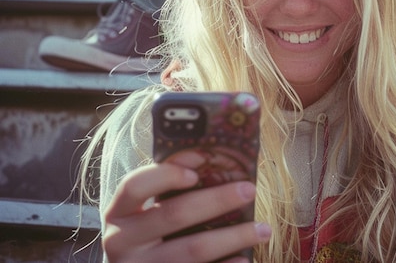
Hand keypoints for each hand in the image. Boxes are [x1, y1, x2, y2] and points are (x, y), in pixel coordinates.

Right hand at [102, 151, 270, 262]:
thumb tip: (210, 156)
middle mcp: (122, 242)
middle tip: (249, 189)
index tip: (198, 169)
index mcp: (119, 212)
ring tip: (263, 229)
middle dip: (217, 200)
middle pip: (174, 215)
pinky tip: (245, 259)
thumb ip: (167, 187)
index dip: (166, 174)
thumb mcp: (145, 209)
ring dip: (233, 237)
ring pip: (192, 250)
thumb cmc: (146, 233)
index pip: (135, 185)